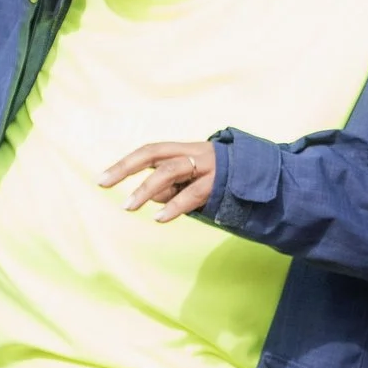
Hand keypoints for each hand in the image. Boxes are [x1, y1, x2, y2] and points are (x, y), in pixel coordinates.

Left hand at [102, 141, 217, 221]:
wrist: (265, 175)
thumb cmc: (223, 180)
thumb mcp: (194, 179)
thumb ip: (172, 185)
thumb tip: (151, 197)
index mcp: (186, 150)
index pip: (149, 151)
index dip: (125, 163)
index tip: (101, 180)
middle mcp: (194, 153)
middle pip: (154, 154)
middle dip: (126, 168)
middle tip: (104, 183)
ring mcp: (207, 166)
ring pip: (170, 171)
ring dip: (146, 189)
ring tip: (128, 207)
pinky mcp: (218, 183)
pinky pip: (192, 193)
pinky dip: (174, 206)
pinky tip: (159, 218)